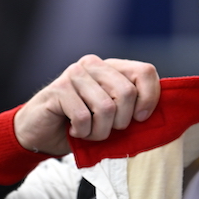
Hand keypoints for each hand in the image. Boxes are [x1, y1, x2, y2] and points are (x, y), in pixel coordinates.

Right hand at [14, 55, 159, 154]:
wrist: (39, 133)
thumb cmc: (79, 126)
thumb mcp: (111, 116)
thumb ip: (131, 108)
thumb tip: (159, 114)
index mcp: (111, 67)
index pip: (145, 72)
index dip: (149, 98)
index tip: (140, 119)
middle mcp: (93, 65)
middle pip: (127, 93)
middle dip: (121, 122)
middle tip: (107, 130)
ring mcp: (74, 74)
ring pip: (106, 108)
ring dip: (100, 131)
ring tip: (89, 132)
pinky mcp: (59, 89)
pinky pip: (84, 117)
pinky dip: (83, 133)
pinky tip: (74, 130)